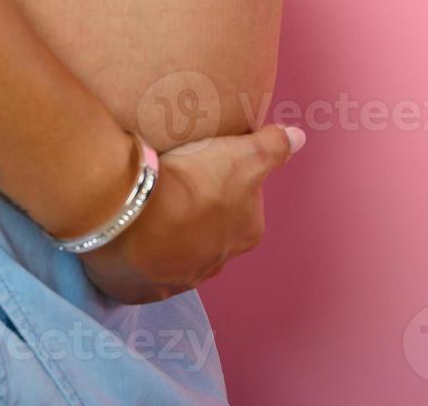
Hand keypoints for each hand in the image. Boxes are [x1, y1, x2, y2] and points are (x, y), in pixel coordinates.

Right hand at [79, 124, 305, 303]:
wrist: (134, 218)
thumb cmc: (196, 185)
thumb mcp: (244, 156)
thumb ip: (273, 146)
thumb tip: (298, 138)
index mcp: (246, 234)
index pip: (243, 203)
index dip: (226, 180)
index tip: (204, 165)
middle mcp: (217, 264)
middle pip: (211, 229)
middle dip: (198, 211)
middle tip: (175, 181)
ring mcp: (177, 280)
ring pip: (177, 251)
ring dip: (166, 232)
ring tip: (147, 203)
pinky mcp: (141, 289)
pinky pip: (143, 269)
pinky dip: (138, 253)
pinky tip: (129, 232)